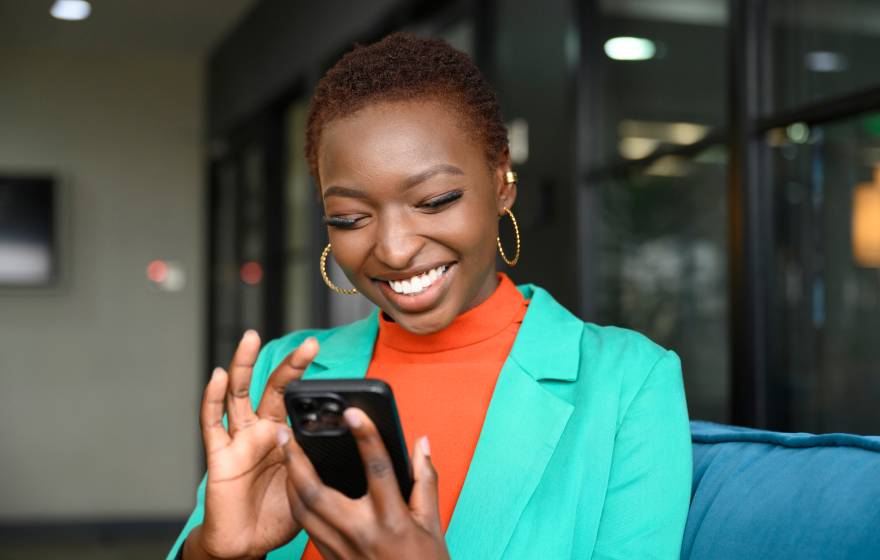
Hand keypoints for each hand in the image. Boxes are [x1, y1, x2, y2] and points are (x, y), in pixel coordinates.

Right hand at [185, 331, 318, 559]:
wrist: (246, 545)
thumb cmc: (277, 515)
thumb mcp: (309, 485)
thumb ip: (321, 463)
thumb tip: (351, 447)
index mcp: (285, 436)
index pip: (299, 399)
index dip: (313, 382)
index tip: (334, 364)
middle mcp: (261, 430)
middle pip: (274, 388)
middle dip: (291, 365)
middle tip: (310, 345)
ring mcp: (239, 439)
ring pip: (239, 394)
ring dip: (243, 364)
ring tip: (251, 337)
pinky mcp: (219, 454)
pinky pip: (212, 423)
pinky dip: (211, 398)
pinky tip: (216, 375)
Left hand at [279, 408, 449, 559]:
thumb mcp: (432, 523)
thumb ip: (425, 480)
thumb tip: (421, 444)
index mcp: (393, 521)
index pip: (378, 470)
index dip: (366, 437)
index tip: (353, 413)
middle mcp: (362, 534)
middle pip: (318, 492)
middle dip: (297, 460)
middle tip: (286, 432)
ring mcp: (342, 549)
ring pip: (303, 510)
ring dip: (289, 478)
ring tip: (284, 452)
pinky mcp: (331, 559)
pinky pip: (306, 527)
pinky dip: (297, 501)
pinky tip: (295, 484)